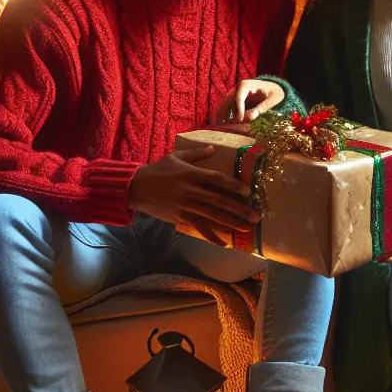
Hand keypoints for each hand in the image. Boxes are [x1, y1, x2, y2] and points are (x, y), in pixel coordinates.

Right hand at [129, 146, 260, 246]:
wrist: (136, 187)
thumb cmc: (158, 170)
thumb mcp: (176, 157)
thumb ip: (196, 154)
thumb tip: (213, 148)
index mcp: (192, 174)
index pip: (217, 180)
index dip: (233, 185)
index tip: (248, 191)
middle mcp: (191, 191)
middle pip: (219, 201)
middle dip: (239, 210)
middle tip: (256, 216)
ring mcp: (186, 206)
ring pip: (212, 216)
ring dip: (231, 223)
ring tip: (247, 229)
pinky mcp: (180, 217)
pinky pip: (199, 228)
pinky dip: (212, 236)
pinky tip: (224, 243)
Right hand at [216, 79, 284, 122]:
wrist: (275, 87)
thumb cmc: (275, 92)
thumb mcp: (273, 99)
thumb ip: (263, 107)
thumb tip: (251, 116)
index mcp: (247, 85)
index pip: (239, 98)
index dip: (238, 109)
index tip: (239, 120)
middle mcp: (239, 87)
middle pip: (228, 99)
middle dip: (223, 111)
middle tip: (220, 124)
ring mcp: (237, 91)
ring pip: (227, 102)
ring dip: (222, 113)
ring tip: (219, 124)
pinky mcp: (238, 97)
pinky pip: (230, 105)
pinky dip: (227, 113)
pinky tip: (225, 122)